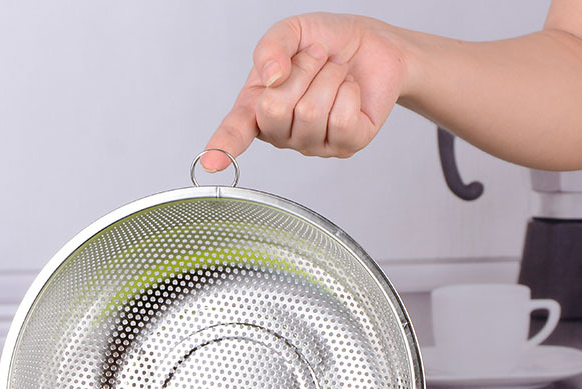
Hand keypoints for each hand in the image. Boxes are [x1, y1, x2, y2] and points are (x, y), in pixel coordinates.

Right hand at [203, 13, 406, 170]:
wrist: (372, 45)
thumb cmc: (326, 43)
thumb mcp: (292, 32)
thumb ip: (271, 46)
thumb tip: (271, 75)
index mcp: (258, 109)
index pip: (235, 132)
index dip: (222, 146)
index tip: (209, 163)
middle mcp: (282, 134)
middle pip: (275, 110)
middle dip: (301, 71)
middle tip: (316, 59)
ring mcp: (313, 145)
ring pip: (311, 112)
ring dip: (328, 76)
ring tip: (334, 71)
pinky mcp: (346, 146)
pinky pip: (341, 119)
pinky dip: (349, 90)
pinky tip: (349, 89)